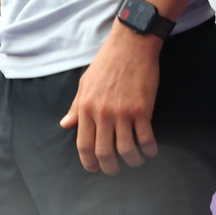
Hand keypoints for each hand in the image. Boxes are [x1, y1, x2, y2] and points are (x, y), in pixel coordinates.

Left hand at [59, 24, 160, 175]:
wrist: (130, 44)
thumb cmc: (106, 62)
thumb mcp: (85, 82)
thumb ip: (76, 106)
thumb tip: (65, 124)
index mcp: (86, 106)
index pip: (83, 144)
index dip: (88, 162)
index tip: (94, 169)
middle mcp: (102, 113)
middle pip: (104, 153)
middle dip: (110, 168)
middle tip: (115, 170)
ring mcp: (123, 112)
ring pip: (127, 150)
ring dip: (133, 161)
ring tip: (136, 160)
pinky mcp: (142, 109)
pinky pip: (146, 139)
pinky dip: (149, 150)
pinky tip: (150, 150)